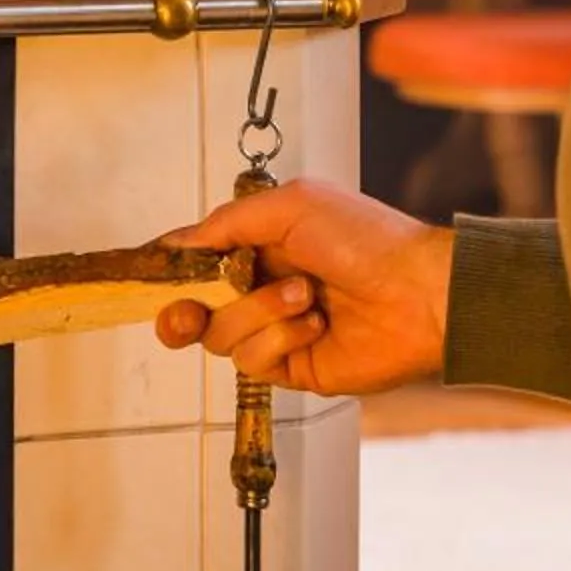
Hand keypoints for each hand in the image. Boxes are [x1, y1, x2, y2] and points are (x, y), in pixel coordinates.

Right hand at [151, 178, 454, 395]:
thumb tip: (177, 241)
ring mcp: (277, 330)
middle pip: (194, 312)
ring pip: (222, 335)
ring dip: (259, 311)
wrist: (420, 293)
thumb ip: (226, 223)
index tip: (150, 275)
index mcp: (260, 246)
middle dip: (181, 312)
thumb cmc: (366, 238)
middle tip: (183, 312)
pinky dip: (281, 337)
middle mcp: (263, 289)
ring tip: (305, 295)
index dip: (171, 273)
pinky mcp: (294, 366)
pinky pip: (255, 360)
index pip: (197, 264)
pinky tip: (316, 323)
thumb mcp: (290, 205)